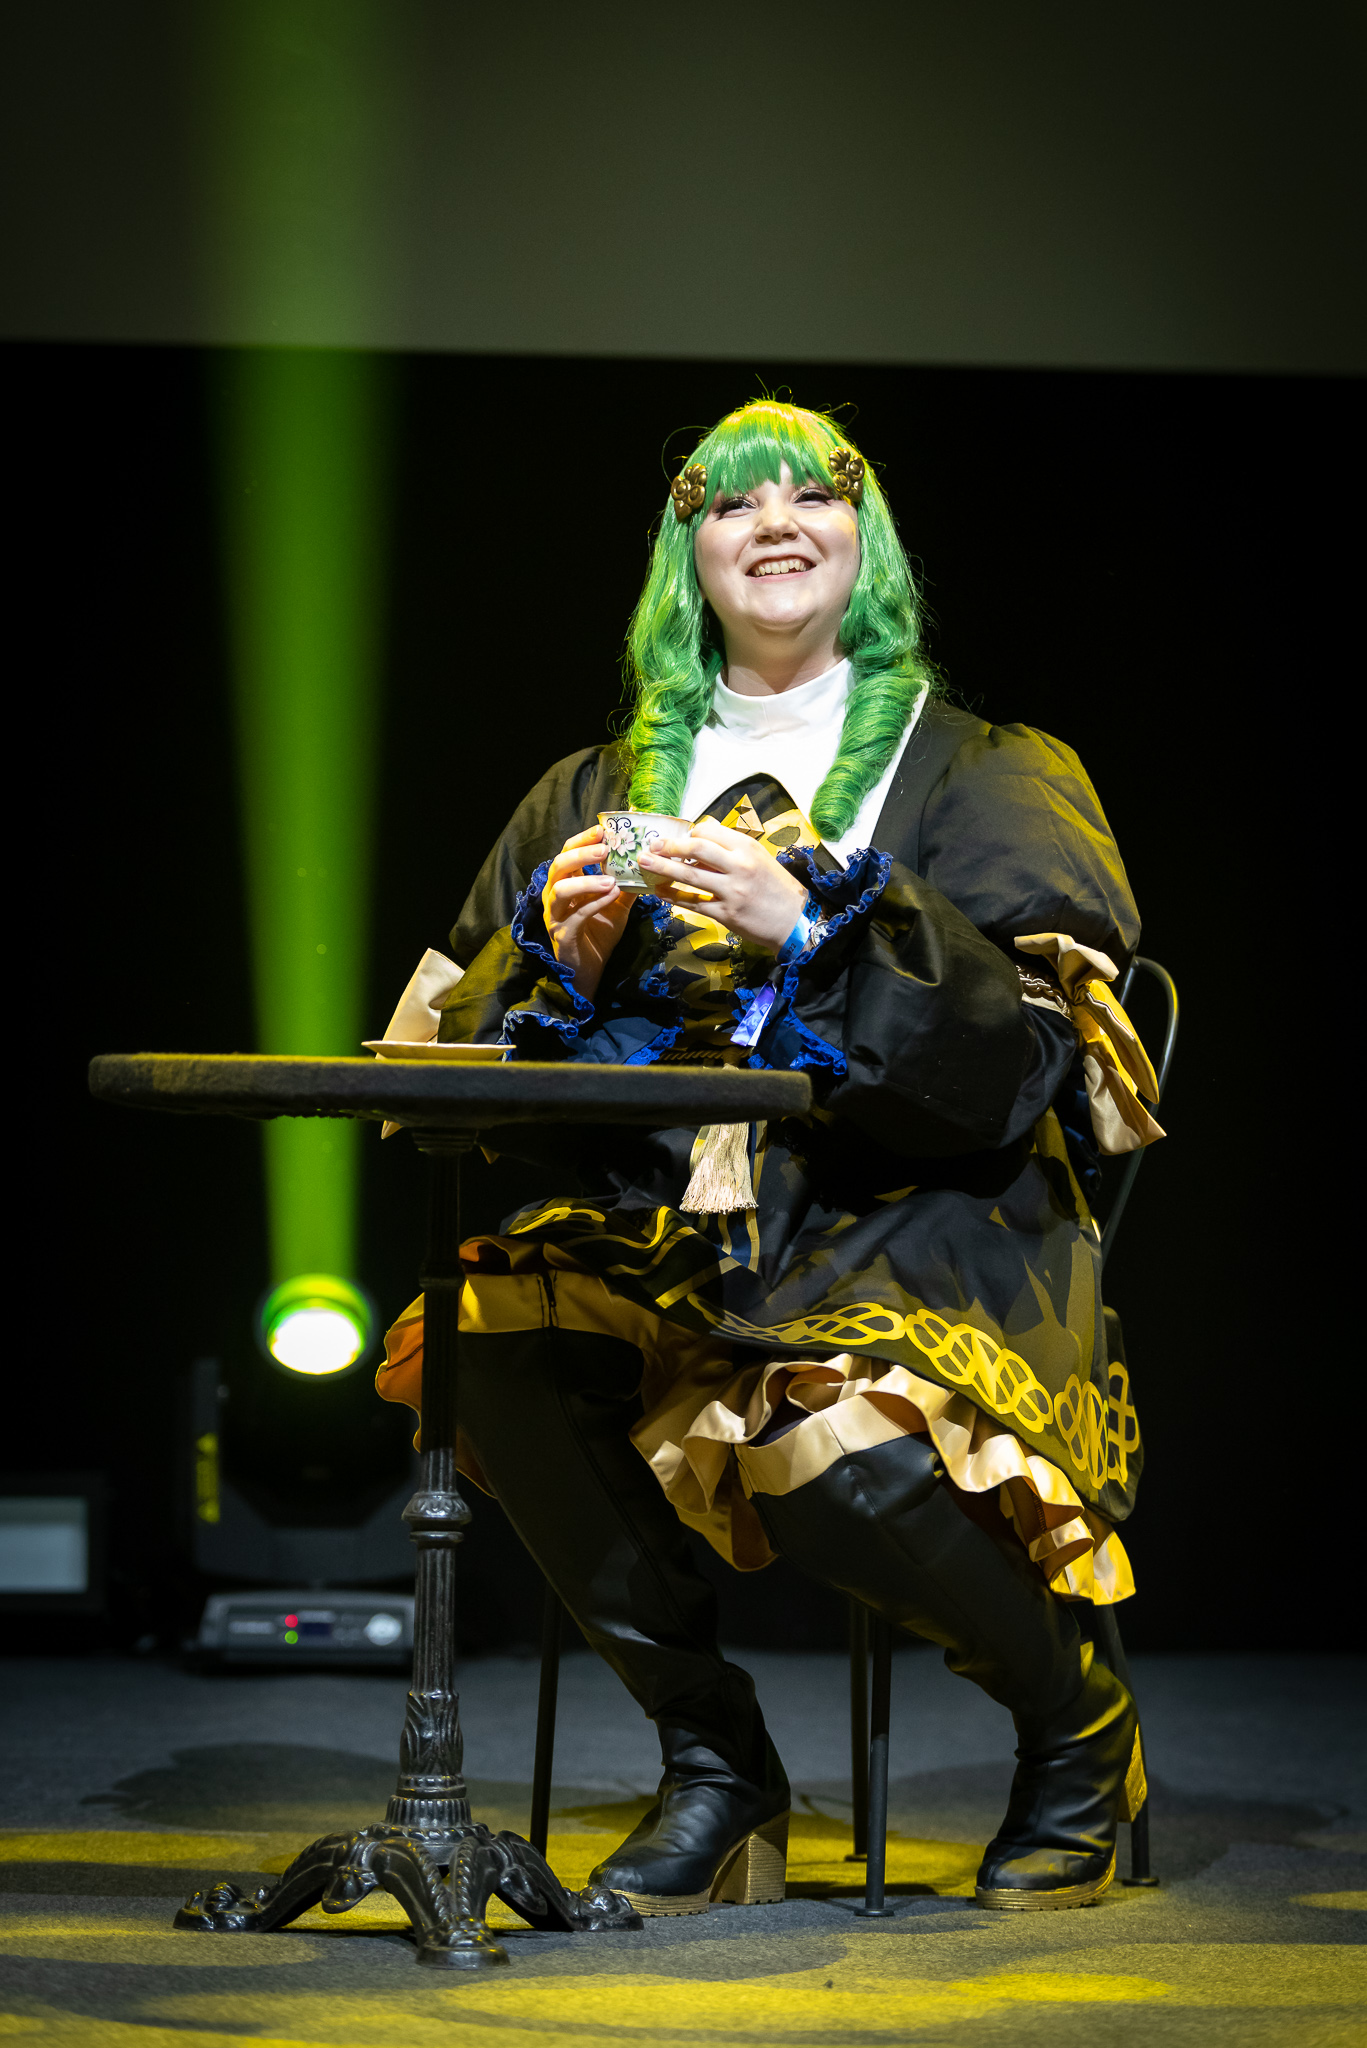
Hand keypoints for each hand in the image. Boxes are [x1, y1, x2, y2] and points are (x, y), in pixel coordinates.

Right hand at [541, 827, 632, 1003]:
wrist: (592, 968)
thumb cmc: (599, 933)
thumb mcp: (617, 905)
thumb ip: (627, 885)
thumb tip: (649, 865)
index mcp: (566, 882)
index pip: (568, 852)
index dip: (583, 839)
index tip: (602, 829)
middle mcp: (554, 895)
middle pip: (559, 865)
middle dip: (581, 853)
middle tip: (605, 848)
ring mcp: (555, 915)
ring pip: (561, 890)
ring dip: (587, 880)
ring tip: (611, 879)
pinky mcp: (562, 934)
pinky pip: (576, 915)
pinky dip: (594, 903)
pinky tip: (612, 896)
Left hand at [638, 818, 807, 952]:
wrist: (794, 921)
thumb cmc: (777, 888)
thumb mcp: (760, 858)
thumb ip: (732, 847)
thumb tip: (704, 832)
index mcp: (747, 848)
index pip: (710, 832)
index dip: (689, 833)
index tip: (677, 838)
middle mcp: (738, 866)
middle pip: (696, 849)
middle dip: (669, 846)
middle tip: (651, 845)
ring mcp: (731, 891)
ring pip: (690, 876)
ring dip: (663, 868)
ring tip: (644, 863)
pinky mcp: (726, 913)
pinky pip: (693, 903)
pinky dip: (674, 897)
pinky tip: (660, 892)